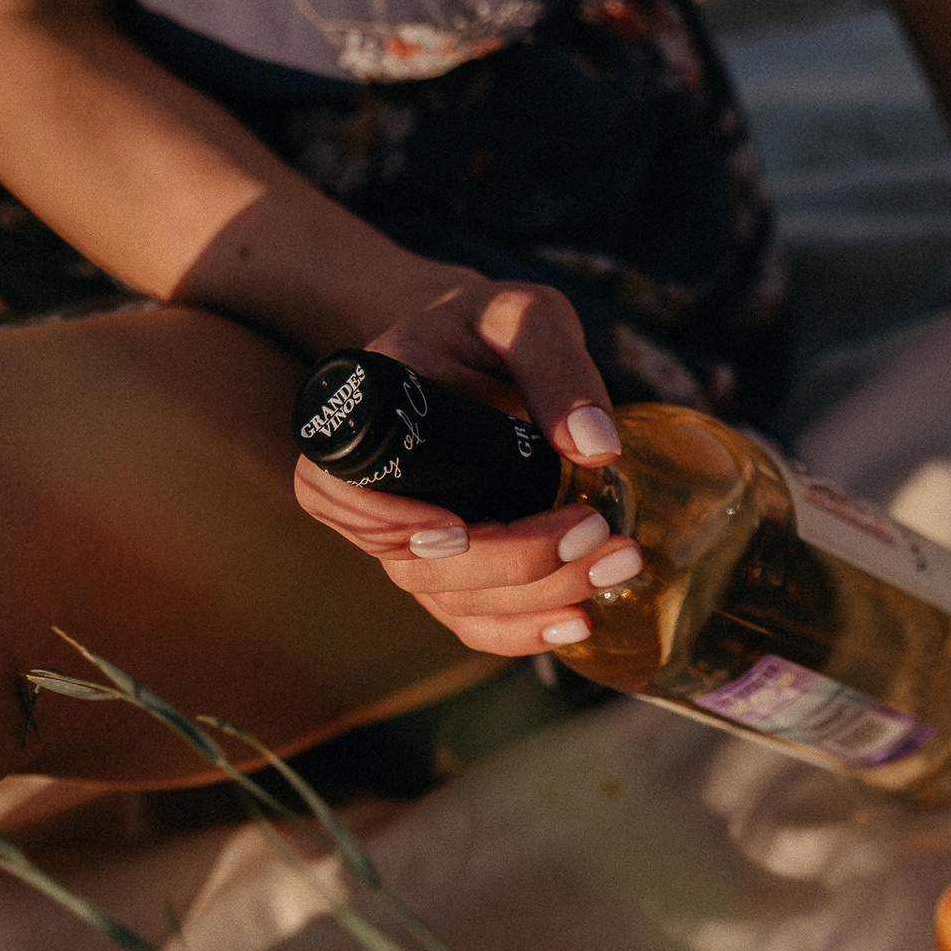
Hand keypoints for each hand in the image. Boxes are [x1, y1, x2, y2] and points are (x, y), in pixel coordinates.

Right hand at [293, 272, 643, 655]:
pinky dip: (522, 632)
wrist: (487, 352)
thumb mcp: (523, 318)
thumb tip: (595, 450)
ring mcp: (412, 542)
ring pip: (452, 600)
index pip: (333, 492)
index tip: (456, 528)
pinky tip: (579, 622)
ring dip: (535, 598)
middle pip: (416, 564)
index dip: (385, 523)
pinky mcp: (454, 571)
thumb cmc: (492, 329)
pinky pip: (472, 621)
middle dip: (512, 562)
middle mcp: (375, 495)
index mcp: (363, 425)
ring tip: (617, 563)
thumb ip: (556, 367)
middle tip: (594, 532)